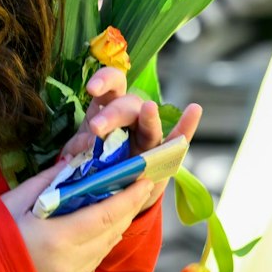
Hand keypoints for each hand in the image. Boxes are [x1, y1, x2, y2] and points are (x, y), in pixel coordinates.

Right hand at [1, 158, 157, 271]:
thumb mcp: (14, 201)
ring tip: (121, 205)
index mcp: (58, 238)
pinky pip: (91, 264)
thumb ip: (47, 182)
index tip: (144, 180)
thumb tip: (73, 162)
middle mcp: (70, 262)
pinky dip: (100, 244)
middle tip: (136, 187)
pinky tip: (98, 231)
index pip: (105, 215)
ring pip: (104, 249)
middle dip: (127, 209)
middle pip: (111, 232)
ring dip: (115, 227)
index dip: (128, 198)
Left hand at [62, 66, 202, 210]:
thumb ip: (78, 152)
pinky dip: (186, 125)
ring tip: (149, 110)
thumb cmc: (91, 164)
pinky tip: (194, 110)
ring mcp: (148, 135)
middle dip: (113, 114)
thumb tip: (77, 151)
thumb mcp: (79, 156)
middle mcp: (130, 117)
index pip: (109, 87)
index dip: (104, 81)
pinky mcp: (163, 154)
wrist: (111, 190)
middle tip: (97, 128)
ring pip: (149, 122)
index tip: (92, 89)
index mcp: (106, 110)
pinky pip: (177, 139)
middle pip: (126, 105)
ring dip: (148, 117)